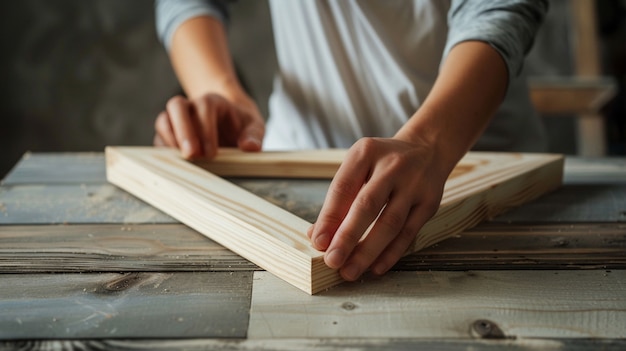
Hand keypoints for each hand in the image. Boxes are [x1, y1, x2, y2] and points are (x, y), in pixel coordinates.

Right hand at [154, 93, 264, 158]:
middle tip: (192, 155)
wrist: (231, 124)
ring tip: (182, 162)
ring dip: (170, 141)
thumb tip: (250, 147)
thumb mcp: (255, 127)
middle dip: (183, 130)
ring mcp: (177, 119)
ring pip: (164, 121)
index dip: (206, 129)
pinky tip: (175, 166)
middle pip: (177, 106)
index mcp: (214, 101)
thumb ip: (255, 135)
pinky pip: (159, 139)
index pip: (205, 106)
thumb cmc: (242, 125)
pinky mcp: (169, 135)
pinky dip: (164, 152)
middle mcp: (192, 106)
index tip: (212, 154)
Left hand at [308, 137, 448, 280]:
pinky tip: (376, 267)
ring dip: (368, 251)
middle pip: (367, 206)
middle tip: (332, 261)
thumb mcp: (359, 166)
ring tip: (350, 271)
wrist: (428, 149)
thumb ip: (339, 198)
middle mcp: (392, 167)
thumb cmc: (383, 163)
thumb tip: (318, 236)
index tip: (318, 242)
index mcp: (366, 153)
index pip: (343, 188)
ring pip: (390, 223)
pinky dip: (391, 253)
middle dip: (347, 237)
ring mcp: (414, 185)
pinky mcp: (429, 203)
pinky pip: (409, 233)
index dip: (329, 218)